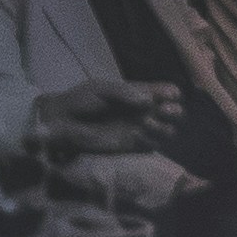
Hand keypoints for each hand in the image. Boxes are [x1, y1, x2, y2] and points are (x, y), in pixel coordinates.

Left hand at [27, 74, 186, 158]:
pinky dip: (151, 141)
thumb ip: (125, 93)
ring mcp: (137, 129)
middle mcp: (142, 111)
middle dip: (174, 111)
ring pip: (166, 131)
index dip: (172, 94)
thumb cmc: (80, 101)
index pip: (166, 92)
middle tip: (162, 111)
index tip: (168, 96)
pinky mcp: (129, 147)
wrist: (62, 122)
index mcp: (138, 93)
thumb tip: (148, 100)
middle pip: (173, 112)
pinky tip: (138, 135)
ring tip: (146, 123)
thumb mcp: (102, 89)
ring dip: (164, 128)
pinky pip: (151, 146)